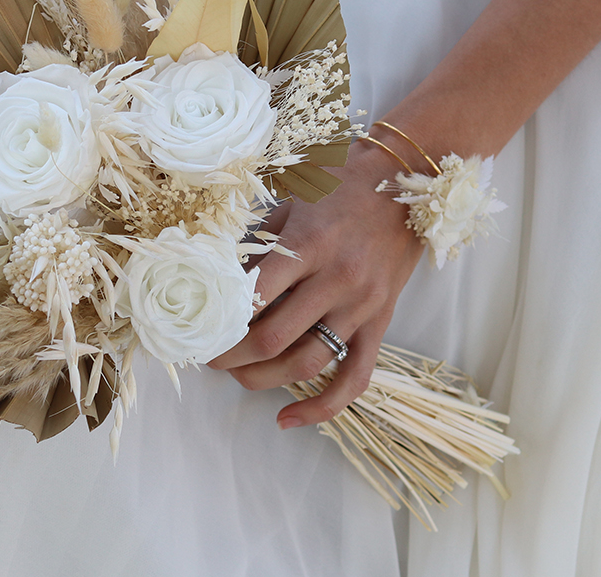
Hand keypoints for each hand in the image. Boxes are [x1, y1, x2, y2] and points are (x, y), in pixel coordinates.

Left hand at [208, 139, 425, 428]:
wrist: (403, 182)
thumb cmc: (337, 187)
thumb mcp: (289, 205)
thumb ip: (257, 248)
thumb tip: (216, 285)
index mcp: (310, 245)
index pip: (254, 299)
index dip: (220, 322)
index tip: (197, 330)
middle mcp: (337, 280)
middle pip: (273, 339)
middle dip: (231, 356)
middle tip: (208, 356)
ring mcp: (362, 305)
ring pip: (308, 363)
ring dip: (263, 379)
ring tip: (238, 377)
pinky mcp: (381, 322)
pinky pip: (354, 377)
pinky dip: (322, 406)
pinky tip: (288, 418)